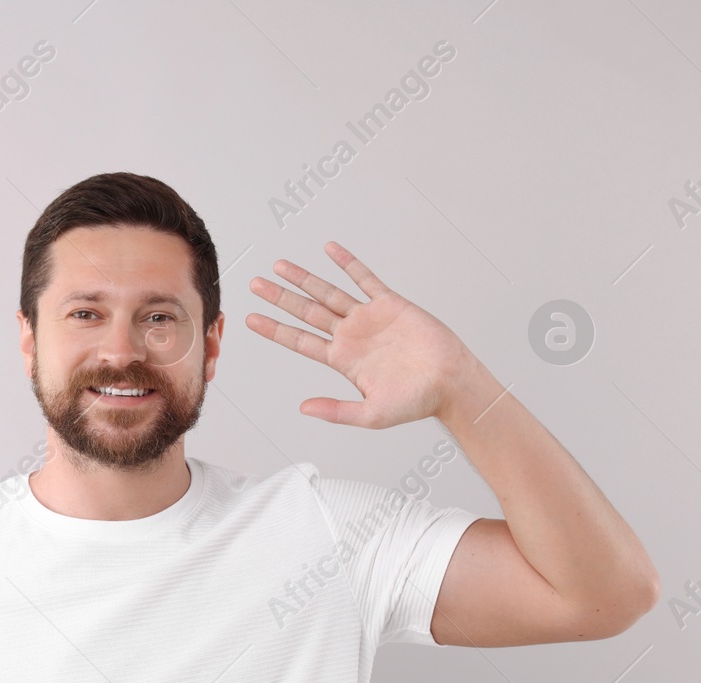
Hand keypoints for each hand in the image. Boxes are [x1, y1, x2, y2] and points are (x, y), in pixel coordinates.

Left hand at [245, 242, 478, 428]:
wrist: (450, 383)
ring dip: (304, 278)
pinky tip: (330, 249)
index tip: (250, 319)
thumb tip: (303, 409)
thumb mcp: (370, 414)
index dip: (275, 329)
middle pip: (306, 312)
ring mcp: (368, 317)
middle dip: (280, 298)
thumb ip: (336, 411)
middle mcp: (349, 335)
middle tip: (255, 284)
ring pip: (329, 292)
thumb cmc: (415, 402)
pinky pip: (365, 278)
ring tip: (280, 265)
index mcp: (341, 359)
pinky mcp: (390, 304)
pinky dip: (348, 263)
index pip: (299, 340)